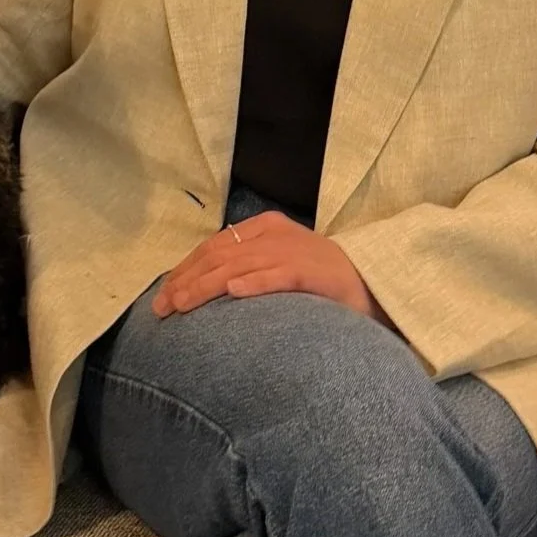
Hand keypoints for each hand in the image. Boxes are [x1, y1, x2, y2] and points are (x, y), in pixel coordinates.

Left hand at [152, 210, 391, 323]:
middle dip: (186, 281)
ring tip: (183, 304)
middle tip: (163, 308)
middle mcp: (276, 235)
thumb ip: (247, 270)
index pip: (214, 246)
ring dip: (207, 285)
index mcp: (266, 228)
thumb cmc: (320, 284)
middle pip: (220, 255)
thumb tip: (207, 291)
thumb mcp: (278, 267)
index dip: (184, 270)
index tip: (163, 296)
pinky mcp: (314, 271)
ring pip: (240, 265)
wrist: (374, 286)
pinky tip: (233, 292)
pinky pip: (279, 275)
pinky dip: (254, 283)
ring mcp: (296, 251)